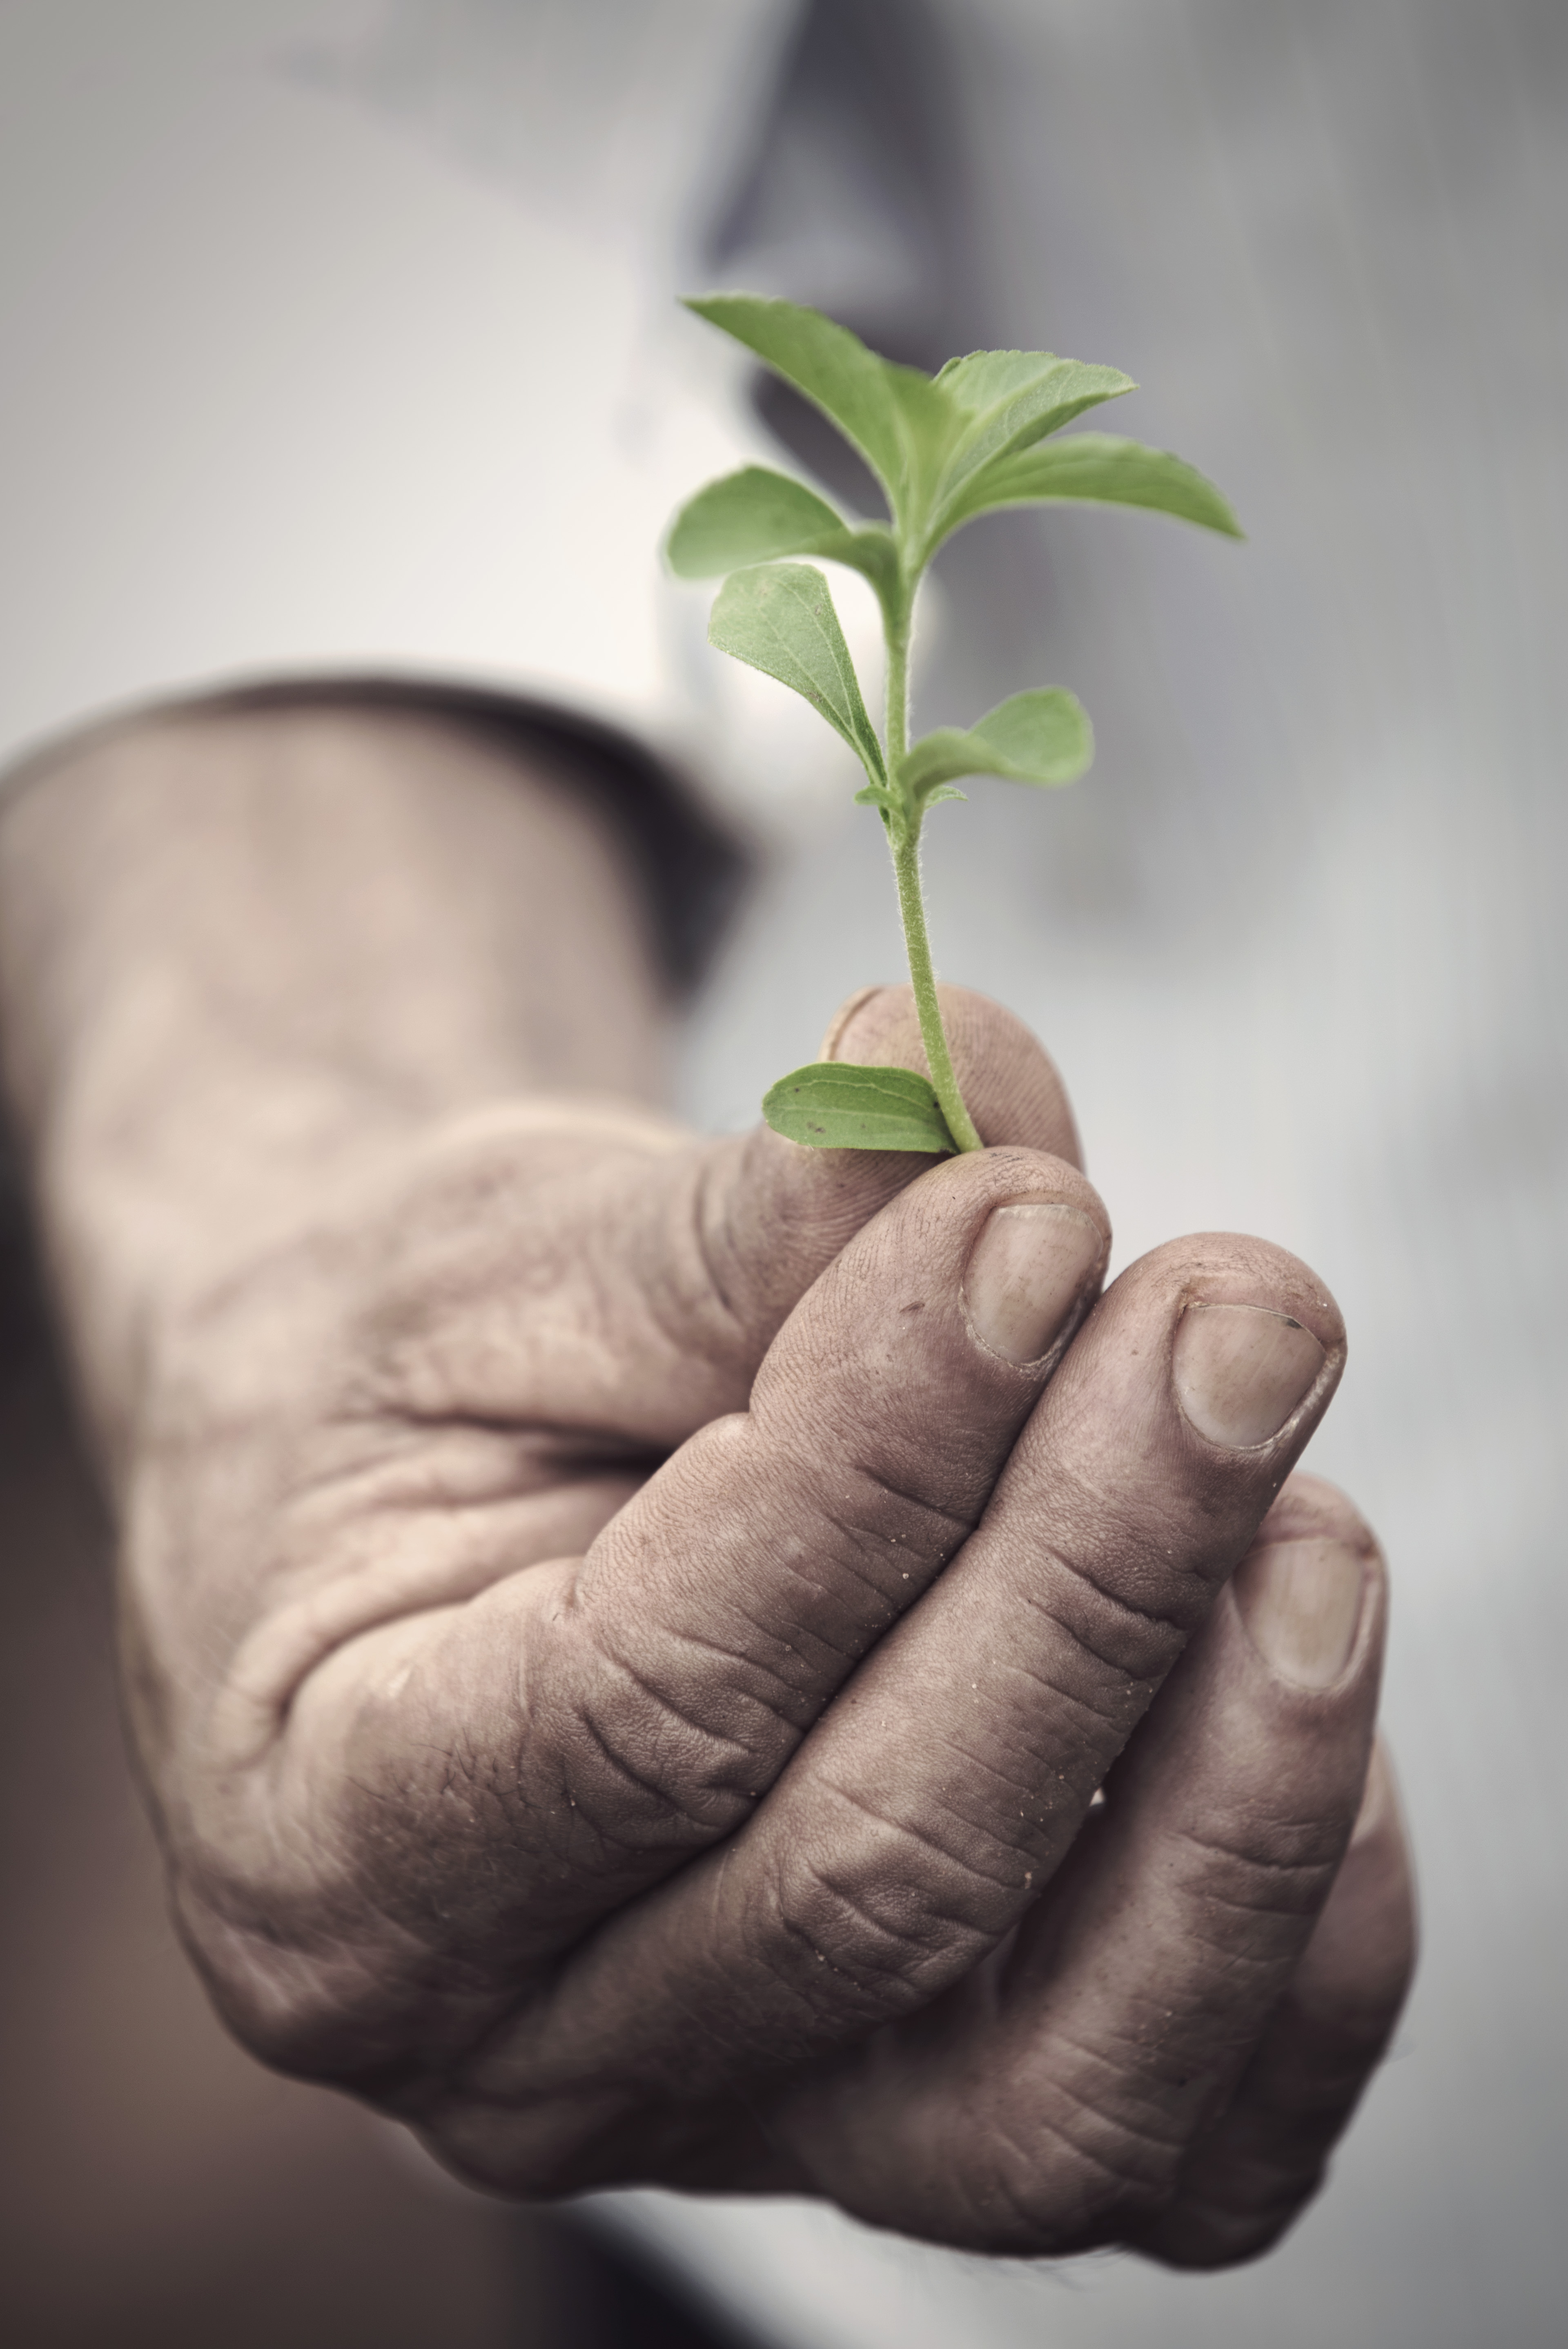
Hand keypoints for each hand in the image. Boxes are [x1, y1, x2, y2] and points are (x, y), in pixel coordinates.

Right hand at [120, 981, 1412, 2262]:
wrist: (429, 1507)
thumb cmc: (435, 1373)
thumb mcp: (501, 1259)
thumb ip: (731, 1218)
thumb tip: (948, 1083)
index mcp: (330, 1843)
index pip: (641, 1703)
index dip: (872, 1462)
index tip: (1033, 1219)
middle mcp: (521, 2056)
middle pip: (864, 1875)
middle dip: (1090, 1576)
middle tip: (1230, 1315)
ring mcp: (742, 2129)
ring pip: (1051, 2091)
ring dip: (1233, 1788)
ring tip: (1306, 1502)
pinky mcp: (930, 2132)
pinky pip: (1186, 2135)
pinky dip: (1304, 1940)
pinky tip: (1305, 1669)